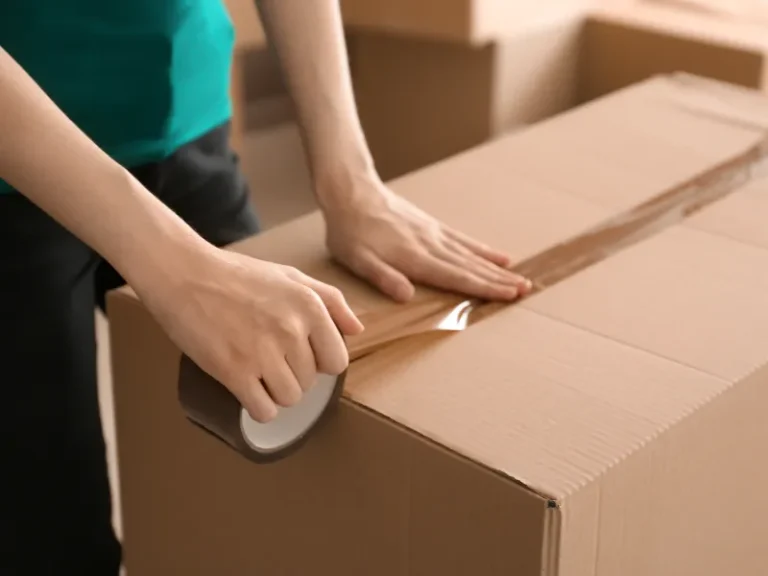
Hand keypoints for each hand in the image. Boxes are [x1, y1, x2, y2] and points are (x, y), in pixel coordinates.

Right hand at [132, 244, 363, 422]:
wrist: (184, 274)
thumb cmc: (237, 275)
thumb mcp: (291, 276)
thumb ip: (330, 300)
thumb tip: (357, 330)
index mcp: (310, 307)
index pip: (337, 361)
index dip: (320, 362)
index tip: (300, 355)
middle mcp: (292, 330)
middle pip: (310, 382)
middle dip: (293, 375)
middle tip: (268, 358)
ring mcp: (263, 352)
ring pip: (290, 399)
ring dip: (276, 394)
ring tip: (258, 374)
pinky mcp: (234, 371)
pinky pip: (263, 410)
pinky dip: (258, 408)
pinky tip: (248, 392)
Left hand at [322, 176, 531, 302]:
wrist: (352, 192)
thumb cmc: (351, 231)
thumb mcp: (358, 259)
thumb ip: (383, 277)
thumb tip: (406, 296)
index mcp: (415, 258)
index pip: (456, 277)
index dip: (483, 288)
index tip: (508, 295)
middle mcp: (431, 245)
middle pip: (471, 267)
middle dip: (499, 280)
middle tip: (526, 290)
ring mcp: (434, 234)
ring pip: (471, 254)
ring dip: (496, 268)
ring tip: (520, 277)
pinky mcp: (432, 226)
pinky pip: (463, 240)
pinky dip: (482, 249)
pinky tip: (497, 255)